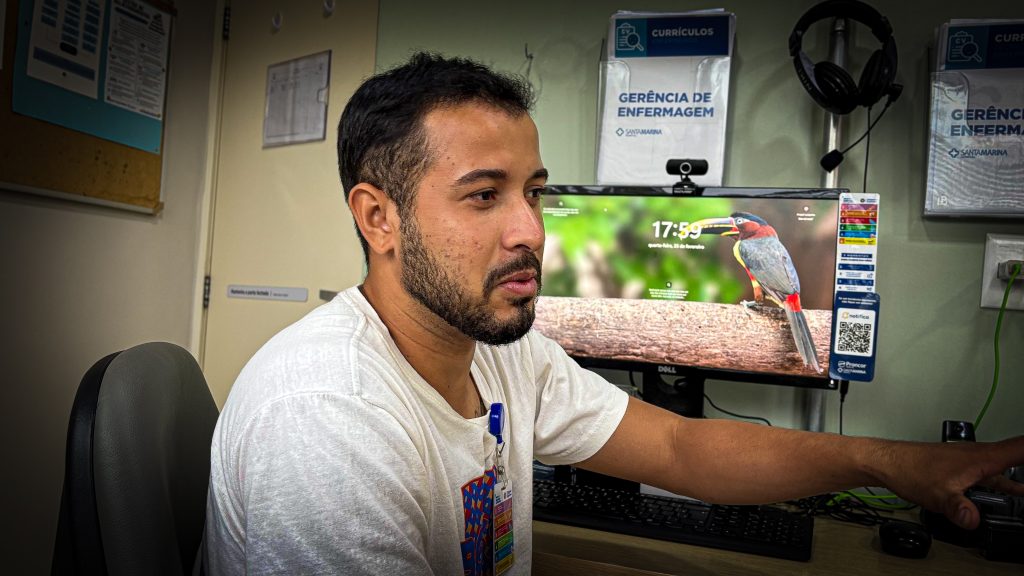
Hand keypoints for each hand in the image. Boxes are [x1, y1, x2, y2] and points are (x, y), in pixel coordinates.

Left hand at [876, 436, 1023, 529]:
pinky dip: (1006, 484)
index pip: (1021, 448)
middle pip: (1019, 455)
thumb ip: (959, 509)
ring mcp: (971, 462)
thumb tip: (972, 519)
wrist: (888, 463)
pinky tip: (1012, 495)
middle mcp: (979, 456)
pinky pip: (993, 475)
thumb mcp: (939, 494)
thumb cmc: (909, 468)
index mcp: (981, 457)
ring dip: (1021, 476)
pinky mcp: (963, 469)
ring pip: (1006, 467)